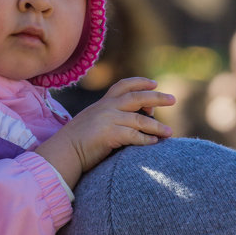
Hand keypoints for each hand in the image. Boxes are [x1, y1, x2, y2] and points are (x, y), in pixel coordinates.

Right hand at [36, 77, 174, 189]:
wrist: (63, 152)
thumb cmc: (76, 142)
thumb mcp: (91, 122)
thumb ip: (107, 117)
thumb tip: (125, 120)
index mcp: (102, 103)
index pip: (124, 86)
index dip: (140, 82)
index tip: (154, 83)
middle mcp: (107, 108)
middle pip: (138, 97)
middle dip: (157, 97)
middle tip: (173, 99)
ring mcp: (108, 120)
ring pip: (140, 120)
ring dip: (157, 126)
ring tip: (169, 133)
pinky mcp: (109, 135)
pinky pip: (134, 136)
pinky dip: (146, 139)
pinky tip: (154, 143)